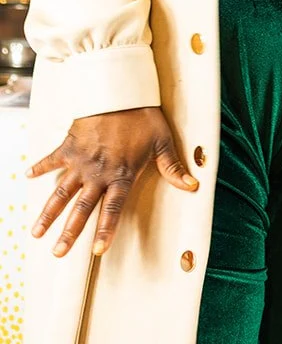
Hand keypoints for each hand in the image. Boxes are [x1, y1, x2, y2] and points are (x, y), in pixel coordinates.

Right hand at [27, 106, 197, 258]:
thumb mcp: (163, 142)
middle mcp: (99, 172)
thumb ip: (173, 168)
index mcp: (122, 175)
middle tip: (58, 252)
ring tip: (36, 232)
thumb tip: (193, 186)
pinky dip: (39, 167)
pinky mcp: (70, 146)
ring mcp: (81, 161)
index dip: (106, 230)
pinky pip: (51, 160)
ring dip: (48, 213)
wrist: (122, 91)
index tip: (98, 250)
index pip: (113, 209)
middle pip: (82, 208)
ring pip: (61, 192)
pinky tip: (26, 177)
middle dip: (69, 232)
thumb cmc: (145, 116)